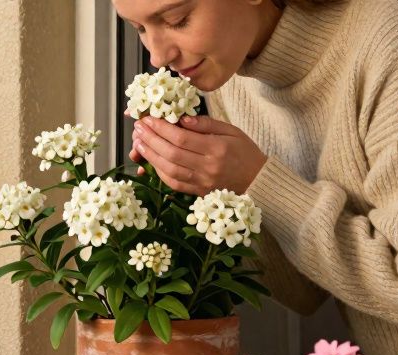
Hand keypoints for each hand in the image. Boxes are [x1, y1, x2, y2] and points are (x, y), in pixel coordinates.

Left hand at [130, 115, 267, 195]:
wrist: (258, 182)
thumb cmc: (245, 153)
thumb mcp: (232, 131)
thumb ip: (206, 124)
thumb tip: (182, 119)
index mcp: (217, 148)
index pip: (182, 137)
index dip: (161, 128)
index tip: (148, 119)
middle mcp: (208, 167)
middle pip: (171, 153)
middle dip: (151, 139)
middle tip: (138, 128)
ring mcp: (202, 182)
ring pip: (169, 169)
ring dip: (150, 155)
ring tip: (139, 142)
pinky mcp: (198, 192)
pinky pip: (174, 183)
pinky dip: (159, 172)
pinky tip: (151, 160)